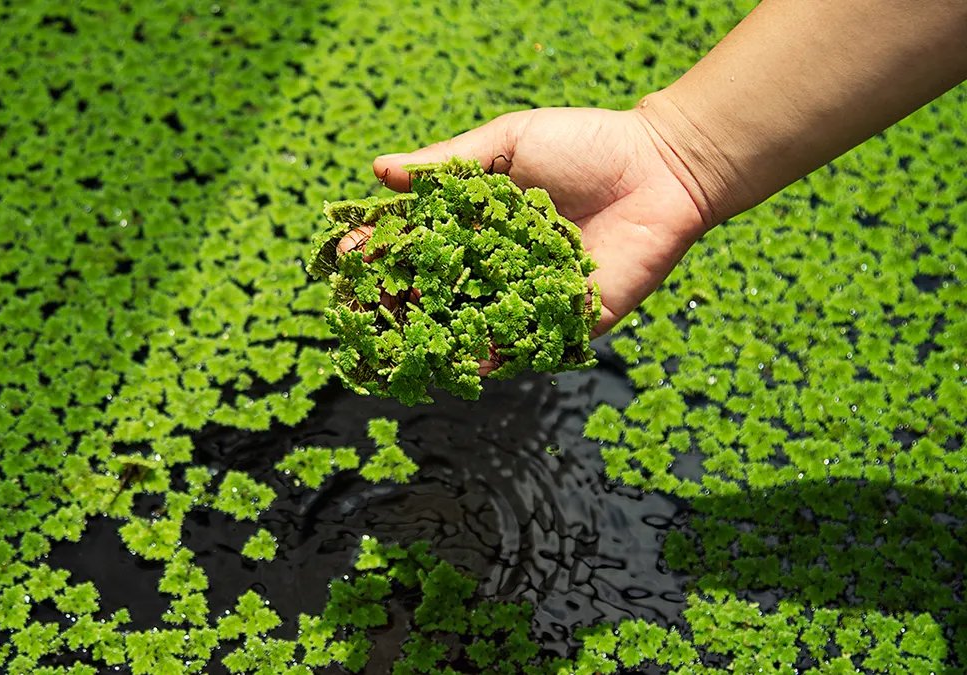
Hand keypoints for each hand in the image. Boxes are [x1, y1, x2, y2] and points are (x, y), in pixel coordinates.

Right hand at [343, 107, 710, 351]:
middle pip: (434, 291)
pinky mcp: (566, 323)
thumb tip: (378, 169)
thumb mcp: (508, 143)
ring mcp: (529, 298)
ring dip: (432, 333)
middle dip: (394, 298)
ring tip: (398, 335)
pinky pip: (524, 347)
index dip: (381, 249)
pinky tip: (461, 360)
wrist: (662, 168)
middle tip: (362, 303)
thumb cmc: (586, 145)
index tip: (347, 251)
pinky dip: (492, 357)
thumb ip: (447, 163)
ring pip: (471, 325)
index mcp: (479, 222)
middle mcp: (497, 265)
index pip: (417, 242)